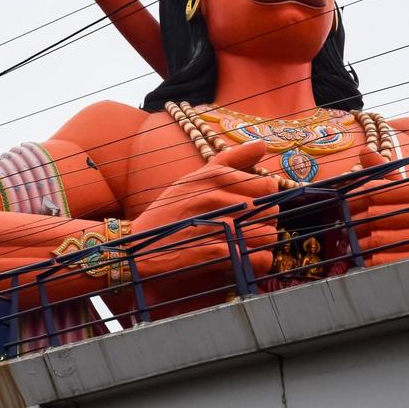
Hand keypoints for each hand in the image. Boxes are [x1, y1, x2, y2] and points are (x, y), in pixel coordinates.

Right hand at [134, 141, 279, 280]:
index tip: (253, 206)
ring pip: (268, 234)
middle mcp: (216, 196)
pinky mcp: (215, 253)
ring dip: (263, 244)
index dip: (265, 198)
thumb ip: (231, 159)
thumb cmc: (170, 211)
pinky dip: (257, 263)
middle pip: (271, 210)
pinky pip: (257, 259)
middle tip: (249, 228)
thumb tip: (262, 144)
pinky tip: (244, 260)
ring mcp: (216, 224)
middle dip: (266, 221)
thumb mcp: (195, 178)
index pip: (267, 184)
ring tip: (246, 245)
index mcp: (214, 176)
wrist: (138, 246)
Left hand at [350, 150, 408, 265]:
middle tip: (344, 224)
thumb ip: (386, 171)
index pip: (384, 190)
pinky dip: (378, 260)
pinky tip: (368, 259)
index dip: (360, 196)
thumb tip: (364, 150)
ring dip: (364, 242)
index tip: (345, 201)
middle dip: (359, 220)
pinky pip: (398, 260)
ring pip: (386, 238)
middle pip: (382, 215)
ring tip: (352, 243)